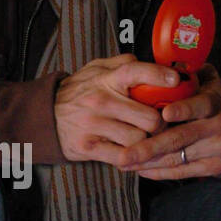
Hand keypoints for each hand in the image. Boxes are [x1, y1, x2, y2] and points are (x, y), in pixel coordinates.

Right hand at [54, 54, 172, 162]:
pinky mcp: (90, 147)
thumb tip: (152, 63)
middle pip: (149, 117)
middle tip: (160, 124)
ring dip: (146, 141)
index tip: (175, 81)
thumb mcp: (96, 69)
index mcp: (106, 79)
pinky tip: (133, 152)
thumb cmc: (79, 91)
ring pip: (139, 139)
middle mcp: (101, 101)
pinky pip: (123, 157)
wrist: (45, 116)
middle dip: (160, 123)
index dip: (159, 75)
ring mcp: (95, 125)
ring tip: (144, 137)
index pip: (135, 72)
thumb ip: (122, 63)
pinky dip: (133, 157)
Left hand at [111, 63, 220, 178]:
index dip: (183, 109)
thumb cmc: (210, 102)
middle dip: (149, 148)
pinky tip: (139, 169)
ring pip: (177, 158)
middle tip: (124, 154)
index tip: (165, 114)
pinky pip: (182, 171)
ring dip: (147, 162)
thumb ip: (187, 75)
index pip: (200, 105)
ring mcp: (219, 148)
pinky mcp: (216, 166)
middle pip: (180, 138)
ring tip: (123, 162)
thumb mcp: (206, 83)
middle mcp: (220, 125)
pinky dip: (158, 172)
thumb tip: (160, 64)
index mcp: (215, 101)